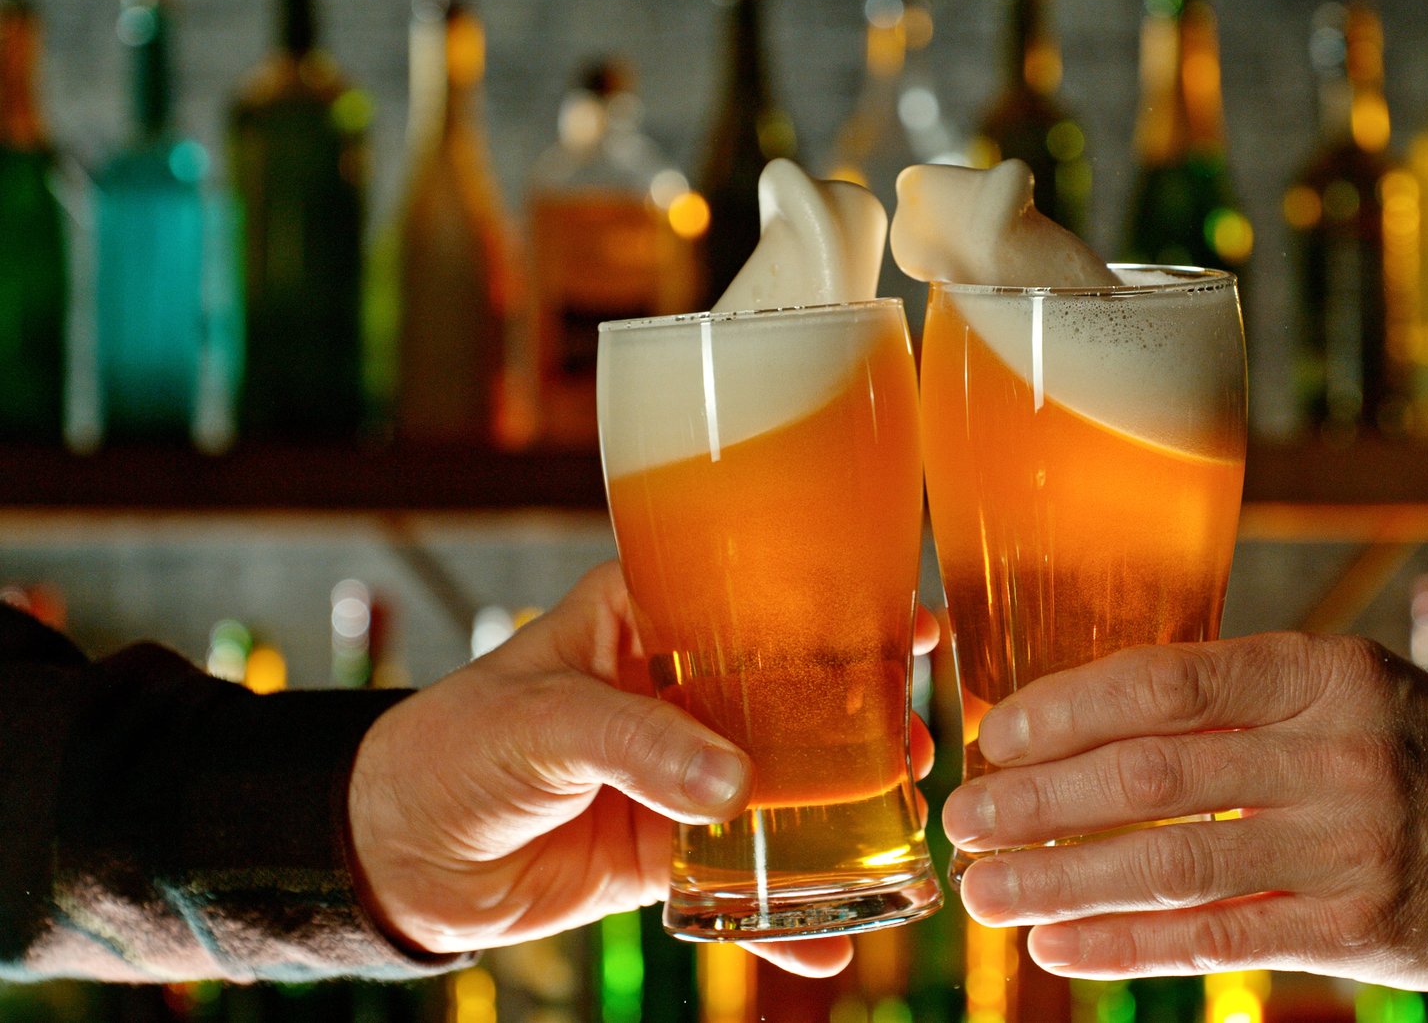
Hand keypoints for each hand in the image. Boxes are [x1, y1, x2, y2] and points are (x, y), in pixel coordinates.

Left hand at [349, 561, 937, 977]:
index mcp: (648, 618)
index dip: (837, 604)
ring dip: (849, 801)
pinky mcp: (673, 847)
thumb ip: (635, 744)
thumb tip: (734, 785)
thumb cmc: (450, 750)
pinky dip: (788, 911)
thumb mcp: (539, 724)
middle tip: (919, 737)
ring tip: (909, 814)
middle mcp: (679, 688)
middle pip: (793, 690)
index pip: (756, 595)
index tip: (907, 624)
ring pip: (787, 779)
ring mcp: (682, 769)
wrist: (397, 858)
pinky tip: (830, 942)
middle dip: (864, 712)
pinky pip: (749, 874)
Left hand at [940, 633, 1427, 993]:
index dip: (1066, 709)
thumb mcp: (1349, 691)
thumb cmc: (1427, 753)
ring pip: (1174, 866)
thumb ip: (1238, 700)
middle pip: (1153, 777)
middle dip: (1040, 802)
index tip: (996, 734)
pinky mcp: (1362, 929)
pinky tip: (1061, 947)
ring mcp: (1353, 844)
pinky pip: (1220, 939)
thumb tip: (1083, 723)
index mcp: (1323, 671)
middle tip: (967, 819)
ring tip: (987, 893)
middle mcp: (1338, 751)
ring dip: (1062, 881)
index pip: (1167, 680)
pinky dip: (1129, 945)